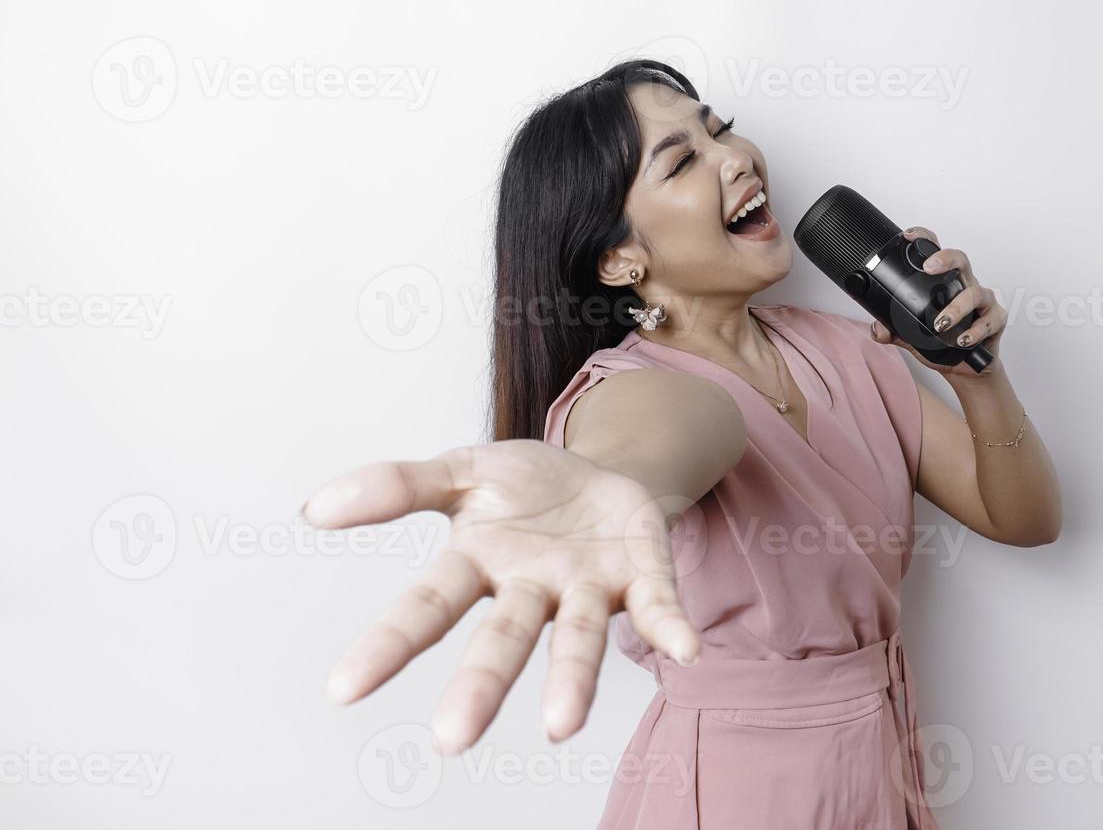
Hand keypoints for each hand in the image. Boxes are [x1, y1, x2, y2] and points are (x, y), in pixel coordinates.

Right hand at [302, 438, 700, 751]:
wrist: (605, 473)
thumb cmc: (526, 487)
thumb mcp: (463, 466)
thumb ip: (398, 484)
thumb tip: (313, 507)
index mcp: (478, 563)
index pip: (426, 605)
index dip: (388, 643)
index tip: (343, 688)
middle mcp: (531, 590)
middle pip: (501, 639)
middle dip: (480, 686)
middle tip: (452, 739)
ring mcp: (588, 588)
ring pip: (577, 638)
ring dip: (573, 681)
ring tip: (563, 724)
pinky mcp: (643, 577)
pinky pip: (657, 606)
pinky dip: (670, 629)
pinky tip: (686, 651)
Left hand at [869, 225, 1006, 376]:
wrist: (966, 369)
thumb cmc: (943, 345)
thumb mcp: (914, 338)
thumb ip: (895, 332)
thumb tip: (877, 329)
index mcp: (945, 284)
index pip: (936, 252)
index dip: (924, 239)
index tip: (908, 236)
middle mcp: (964, 286)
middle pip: (961, 260)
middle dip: (946, 259)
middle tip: (930, 268)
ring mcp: (982, 302)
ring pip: (975, 292)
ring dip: (957, 308)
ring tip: (941, 324)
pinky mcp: (995, 320)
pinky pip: (989, 321)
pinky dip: (975, 331)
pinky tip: (962, 340)